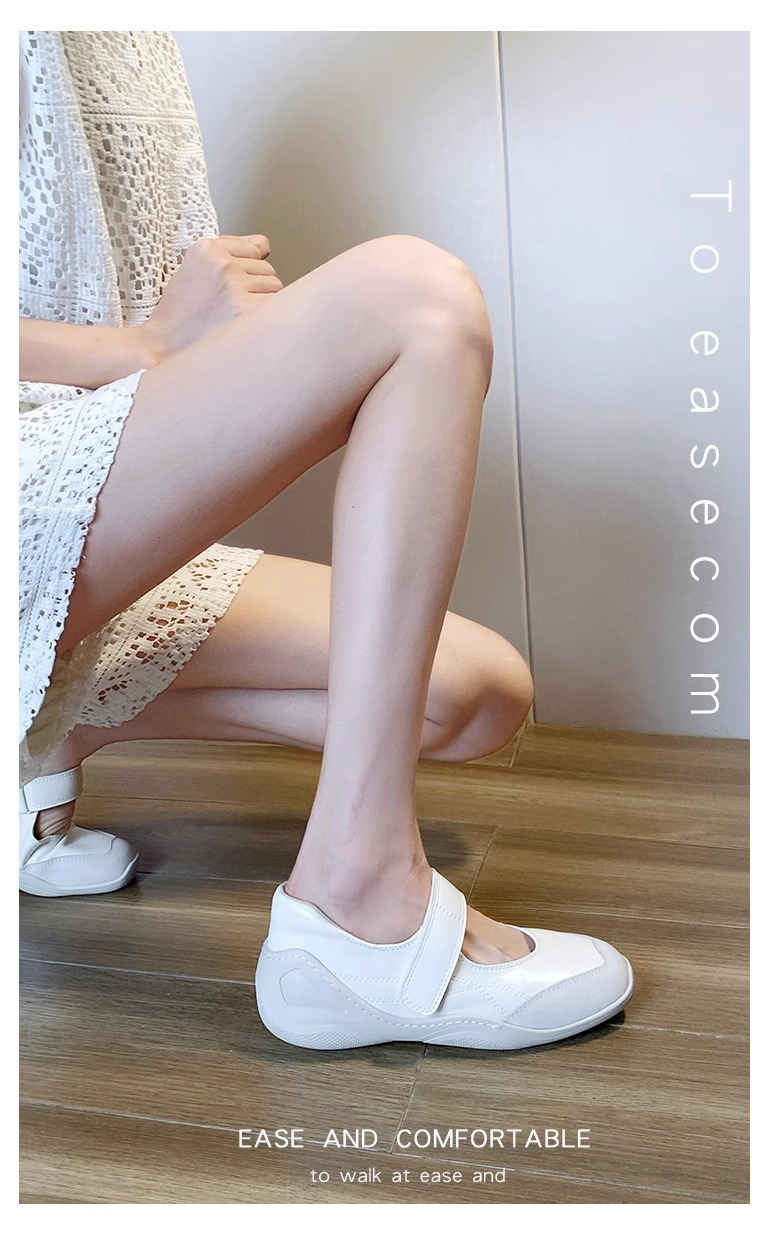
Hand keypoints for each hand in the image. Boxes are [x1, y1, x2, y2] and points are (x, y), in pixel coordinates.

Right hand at [140, 233, 282, 361]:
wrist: (163, 346)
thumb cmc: (181, 312)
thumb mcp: (195, 268)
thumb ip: (229, 250)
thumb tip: (265, 246)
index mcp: (207, 248)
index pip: (258, 248)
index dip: (249, 270)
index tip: (232, 286)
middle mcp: (222, 264)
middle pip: (269, 270)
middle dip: (256, 288)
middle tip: (230, 307)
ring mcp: (234, 286)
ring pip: (275, 288)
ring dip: (263, 304)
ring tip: (234, 317)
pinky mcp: (244, 310)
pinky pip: (276, 307)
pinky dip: (266, 319)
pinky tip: (245, 327)